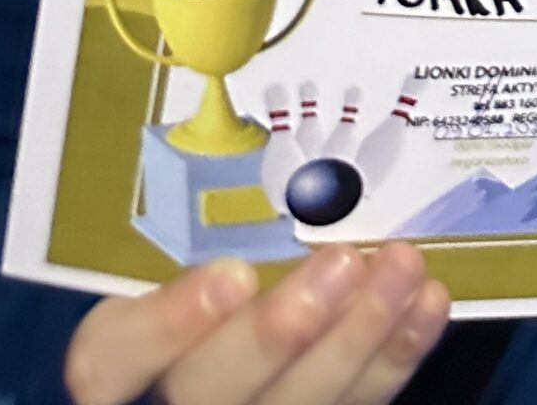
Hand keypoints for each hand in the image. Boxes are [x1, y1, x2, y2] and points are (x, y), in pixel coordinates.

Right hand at [63, 246, 447, 404]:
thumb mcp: (173, 252)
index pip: (108, 362)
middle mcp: (171, 401)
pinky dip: (395, 354)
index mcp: (120, 364)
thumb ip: (194, 229)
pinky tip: (428, 303)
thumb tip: (267, 155)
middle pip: (209, 390)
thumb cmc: (198, 287)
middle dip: (279, 331)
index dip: (165, 326)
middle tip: (343, 261)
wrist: (252, 359)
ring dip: (360, 335)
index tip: (230, 273)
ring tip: (404, 266)